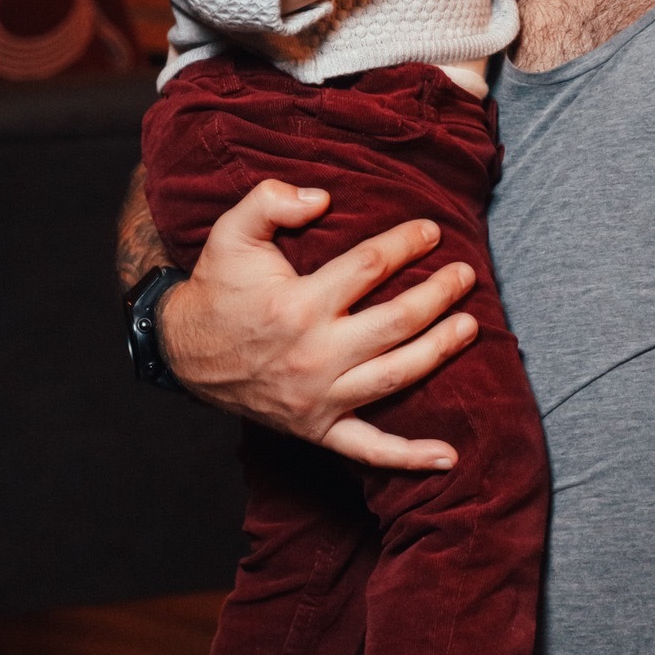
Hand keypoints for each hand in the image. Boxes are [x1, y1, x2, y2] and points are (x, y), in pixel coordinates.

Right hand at [159, 180, 478, 469]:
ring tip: (471, 326)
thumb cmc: (217, 288)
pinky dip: (409, 457)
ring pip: (397, 375)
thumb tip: (321, 197)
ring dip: (441, 350)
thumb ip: (269, 201)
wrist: (183, 353)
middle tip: (466, 274)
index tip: (432, 231)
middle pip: (397, 321)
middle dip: (439, 294)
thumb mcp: (229, 233)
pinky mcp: (317, 429)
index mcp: (297, 305)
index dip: (406, 244)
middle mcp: (313, 355)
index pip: (370, 266)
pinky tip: (448, 456)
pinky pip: (369, 449)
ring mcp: (318, 398)